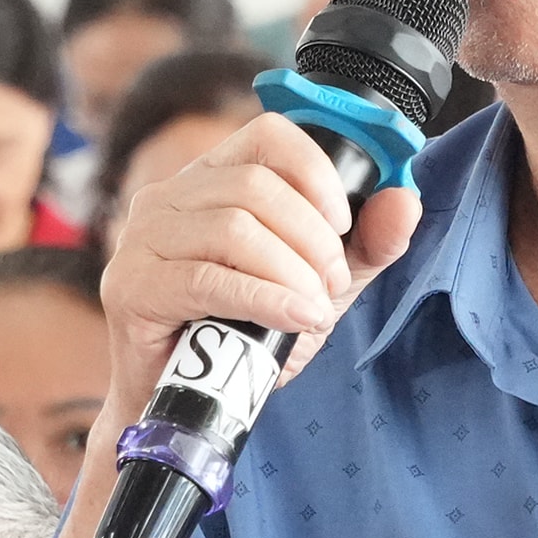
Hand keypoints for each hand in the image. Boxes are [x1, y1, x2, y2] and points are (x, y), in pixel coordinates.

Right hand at [98, 113, 421, 422]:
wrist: (185, 401)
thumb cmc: (242, 332)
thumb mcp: (317, 280)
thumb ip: (363, 243)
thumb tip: (406, 199)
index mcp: (210, 177)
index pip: (268, 136)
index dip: (315, 172)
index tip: (342, 223)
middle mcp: (168, 196)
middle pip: (256, 187)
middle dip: (312, 238)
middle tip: (330, 284)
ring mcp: (142, 239)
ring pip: (235, 229)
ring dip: (291, 272)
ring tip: (313, 308)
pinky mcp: (131, 286)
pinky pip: (209, 280)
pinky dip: (265, 298)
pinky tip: (295, 318)